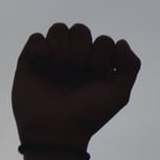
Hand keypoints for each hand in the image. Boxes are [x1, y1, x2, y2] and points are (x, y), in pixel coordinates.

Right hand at [12, 23, 140, 146]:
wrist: (56, 131)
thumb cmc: (88, 115)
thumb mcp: (119, 94)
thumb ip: (130, 66)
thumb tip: (121, 42)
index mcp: (94, 66)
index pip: (103, 40)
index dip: (102, 54)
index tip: (96, 75)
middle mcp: (73, 60)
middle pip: (80, 30)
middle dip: (81, 48)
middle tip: (77, 70)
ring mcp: (51, 60)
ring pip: (58, 29)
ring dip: (62, 45)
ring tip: (59, 66)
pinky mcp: (29, 62)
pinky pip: (36, 38)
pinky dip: (41, 48)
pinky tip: (43, 65)